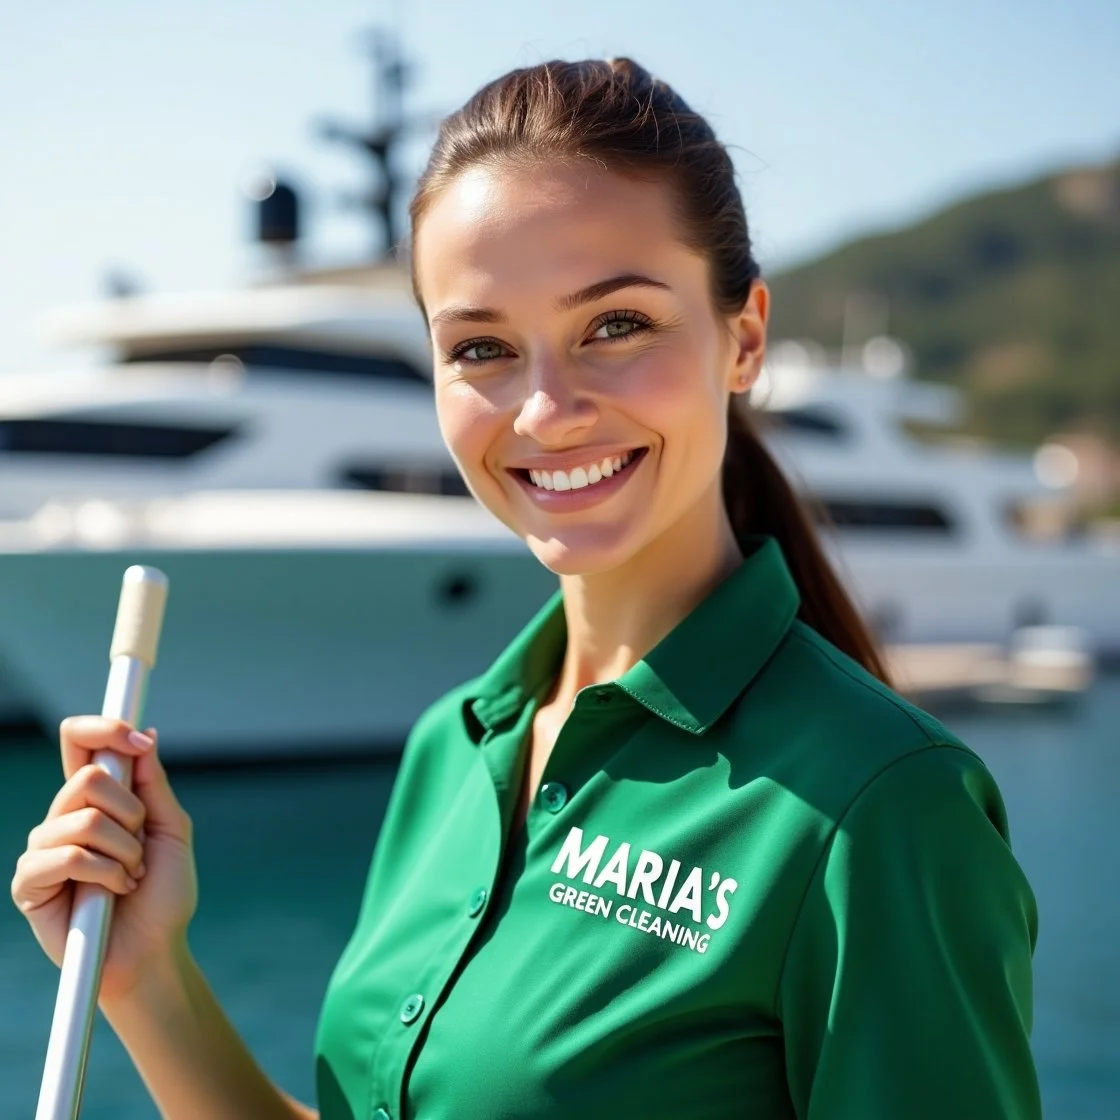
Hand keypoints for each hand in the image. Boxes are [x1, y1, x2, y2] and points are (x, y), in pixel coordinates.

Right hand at [10, 717, 198, 1004]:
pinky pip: (68, 855)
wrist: (154, 951)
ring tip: (130, 877)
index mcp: (97, 799)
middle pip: (88, 775)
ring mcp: (43, 849)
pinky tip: (113, 892)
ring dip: (125, 850)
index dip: (104, 728)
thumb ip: (153, 785)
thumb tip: (145, 736)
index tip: (138, 740)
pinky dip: (105, 873)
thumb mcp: (170, 830)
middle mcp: (64, 817)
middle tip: (140, 847)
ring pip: (85, 817)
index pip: (80, 742)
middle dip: (131, 812)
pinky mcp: (29, 883)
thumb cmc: (164, 894)